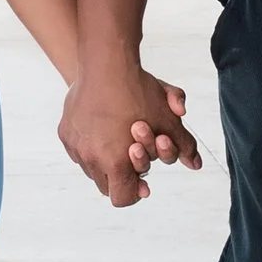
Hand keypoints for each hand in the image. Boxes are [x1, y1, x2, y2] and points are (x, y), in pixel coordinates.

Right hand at [60, 62, 204, 209]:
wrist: (106, 62)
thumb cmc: (139, 93)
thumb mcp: (167, 120)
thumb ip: (183, 146)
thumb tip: (197, 164)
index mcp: (115, 162)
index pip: (122, 198)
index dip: (134, 192)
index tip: (142, 182)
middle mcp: (90, 159)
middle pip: (105, 186)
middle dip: (121, 175)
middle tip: (132, 156)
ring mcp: (74, 146)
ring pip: (90, 168)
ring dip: (105, 161)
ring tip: (118, 139)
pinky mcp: (65, 132)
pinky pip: (78, 150)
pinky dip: (90, 146)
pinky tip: (102, 128)